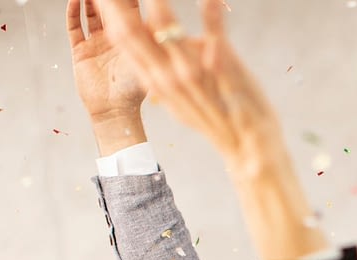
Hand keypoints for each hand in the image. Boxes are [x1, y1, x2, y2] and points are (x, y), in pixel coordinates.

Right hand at [68, 0, 148, 151]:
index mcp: (131, 41)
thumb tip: (164, 23)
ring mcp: (96, 43)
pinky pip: (74, 26)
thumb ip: (150, 40)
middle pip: (108, 9)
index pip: (129, 11)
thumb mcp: (146, 62)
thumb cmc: (134, 93)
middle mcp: (113, 39)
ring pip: (90, 13)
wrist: (115, 113)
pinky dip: (73, 11)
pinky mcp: (81, 50)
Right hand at [91, 0, 277, 163]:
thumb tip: (166, 40)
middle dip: (117, 3)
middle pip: (130, 30)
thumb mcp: (179, 98)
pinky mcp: (224, 70)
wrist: (247, 149)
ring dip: (159, 3)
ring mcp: (193, 74)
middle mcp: (167, 76)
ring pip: (166, 29)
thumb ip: (166, 71)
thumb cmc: (216, 119)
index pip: (122, 37)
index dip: (109, 9)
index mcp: (154, 79)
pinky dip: (212, 14)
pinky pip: (215, 35)